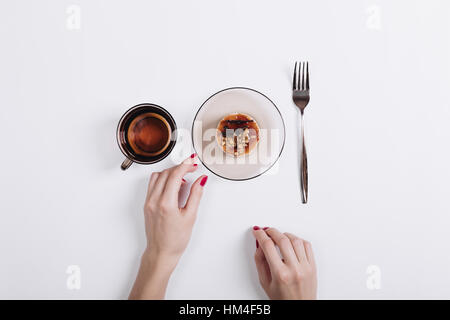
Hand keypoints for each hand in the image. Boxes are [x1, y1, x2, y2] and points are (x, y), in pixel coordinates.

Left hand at [129, 154, 207, 298]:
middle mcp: (154, 201)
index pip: (174, 175)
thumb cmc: (175, 239)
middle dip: (180, 167)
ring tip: (183, 176)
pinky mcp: (147, 204)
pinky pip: (153, 184)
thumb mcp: (190, 216)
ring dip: (170, 172)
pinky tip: (173, 185)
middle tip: (191, 167)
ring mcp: (148, 202)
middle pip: (166, 173)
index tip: (193, 161)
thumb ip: (196, 195)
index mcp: (166, 204)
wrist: (161, 252)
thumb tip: (201, 180)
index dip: (185, 165)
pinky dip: (163, 179)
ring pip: (157, 177)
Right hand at [252, 227, 316, 299]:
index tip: (257, 232)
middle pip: (282, 240)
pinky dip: (298, 240)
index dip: (261, 235)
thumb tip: (259, 245)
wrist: (300, 308)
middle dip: (272, 231)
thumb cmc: (282, 299)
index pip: (268, 246)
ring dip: (285, 234)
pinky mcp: (313, 266)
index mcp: (280, 274)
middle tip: (267, 231)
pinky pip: (307, 245)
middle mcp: (294, 269)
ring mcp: (305, 267)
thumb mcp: (265, 282)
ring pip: (296, 240)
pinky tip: (292, 242)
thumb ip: (260, 262)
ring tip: (279, 237)